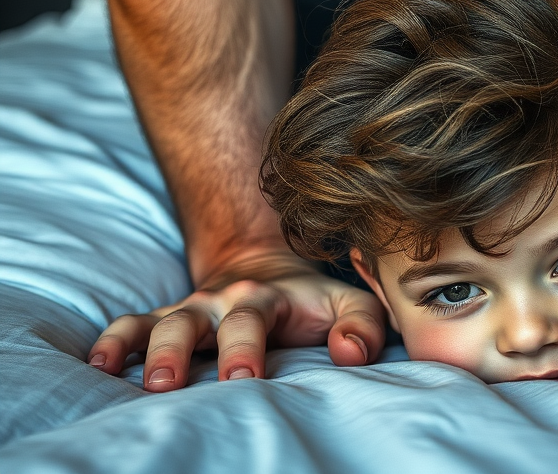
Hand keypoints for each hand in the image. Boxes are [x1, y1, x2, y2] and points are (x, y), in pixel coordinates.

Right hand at [87, 253, 386, 390]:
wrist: (268, 267)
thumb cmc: (312, 301)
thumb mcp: (347, 303)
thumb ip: (363, 325)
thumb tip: (351, 354)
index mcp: (267, 296)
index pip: (253, 318)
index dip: (246, 346)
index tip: (243, 377)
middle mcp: (223, 301)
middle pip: (194, 321)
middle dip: (180, 352)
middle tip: (171, 385)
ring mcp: (192, 309)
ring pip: (159, 323)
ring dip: (142, 350)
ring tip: (132, 381)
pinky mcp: (168, 318)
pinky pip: (133, 324)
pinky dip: (114, 340)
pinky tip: (99, 364)